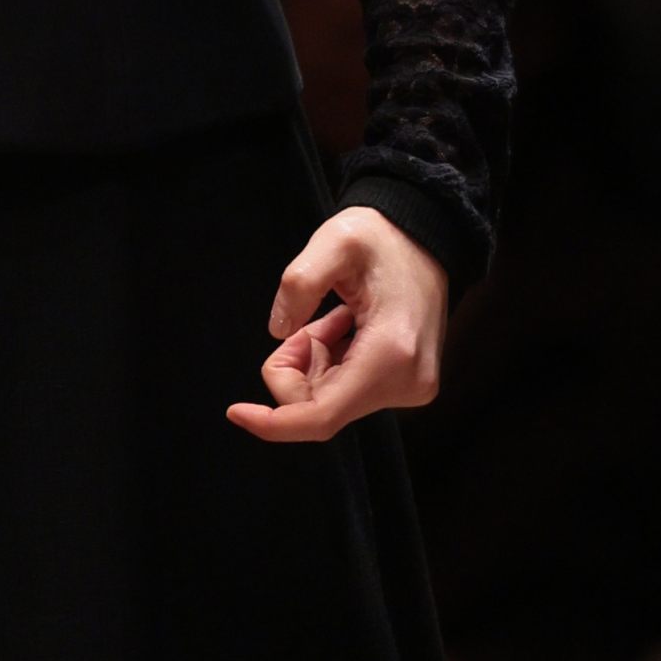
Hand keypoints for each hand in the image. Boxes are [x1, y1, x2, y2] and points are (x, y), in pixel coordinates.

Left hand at [225, 203, 446, 445]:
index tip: (236, 411)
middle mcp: (406, 382)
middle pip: (320, 408)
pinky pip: (348, 390)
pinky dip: (331, 362)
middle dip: (295, 367)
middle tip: (303, 319)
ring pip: (331, 399)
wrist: (424, 238)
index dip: (274, 423)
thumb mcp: (334, 241)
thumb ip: (298, 284)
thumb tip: (278, 332)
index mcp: (391, 354)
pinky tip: (344, 326)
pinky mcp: (406, 384)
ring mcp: (410, 387)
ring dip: (314, 361)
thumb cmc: (383, 237)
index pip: (322, 416)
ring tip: (334, 316)